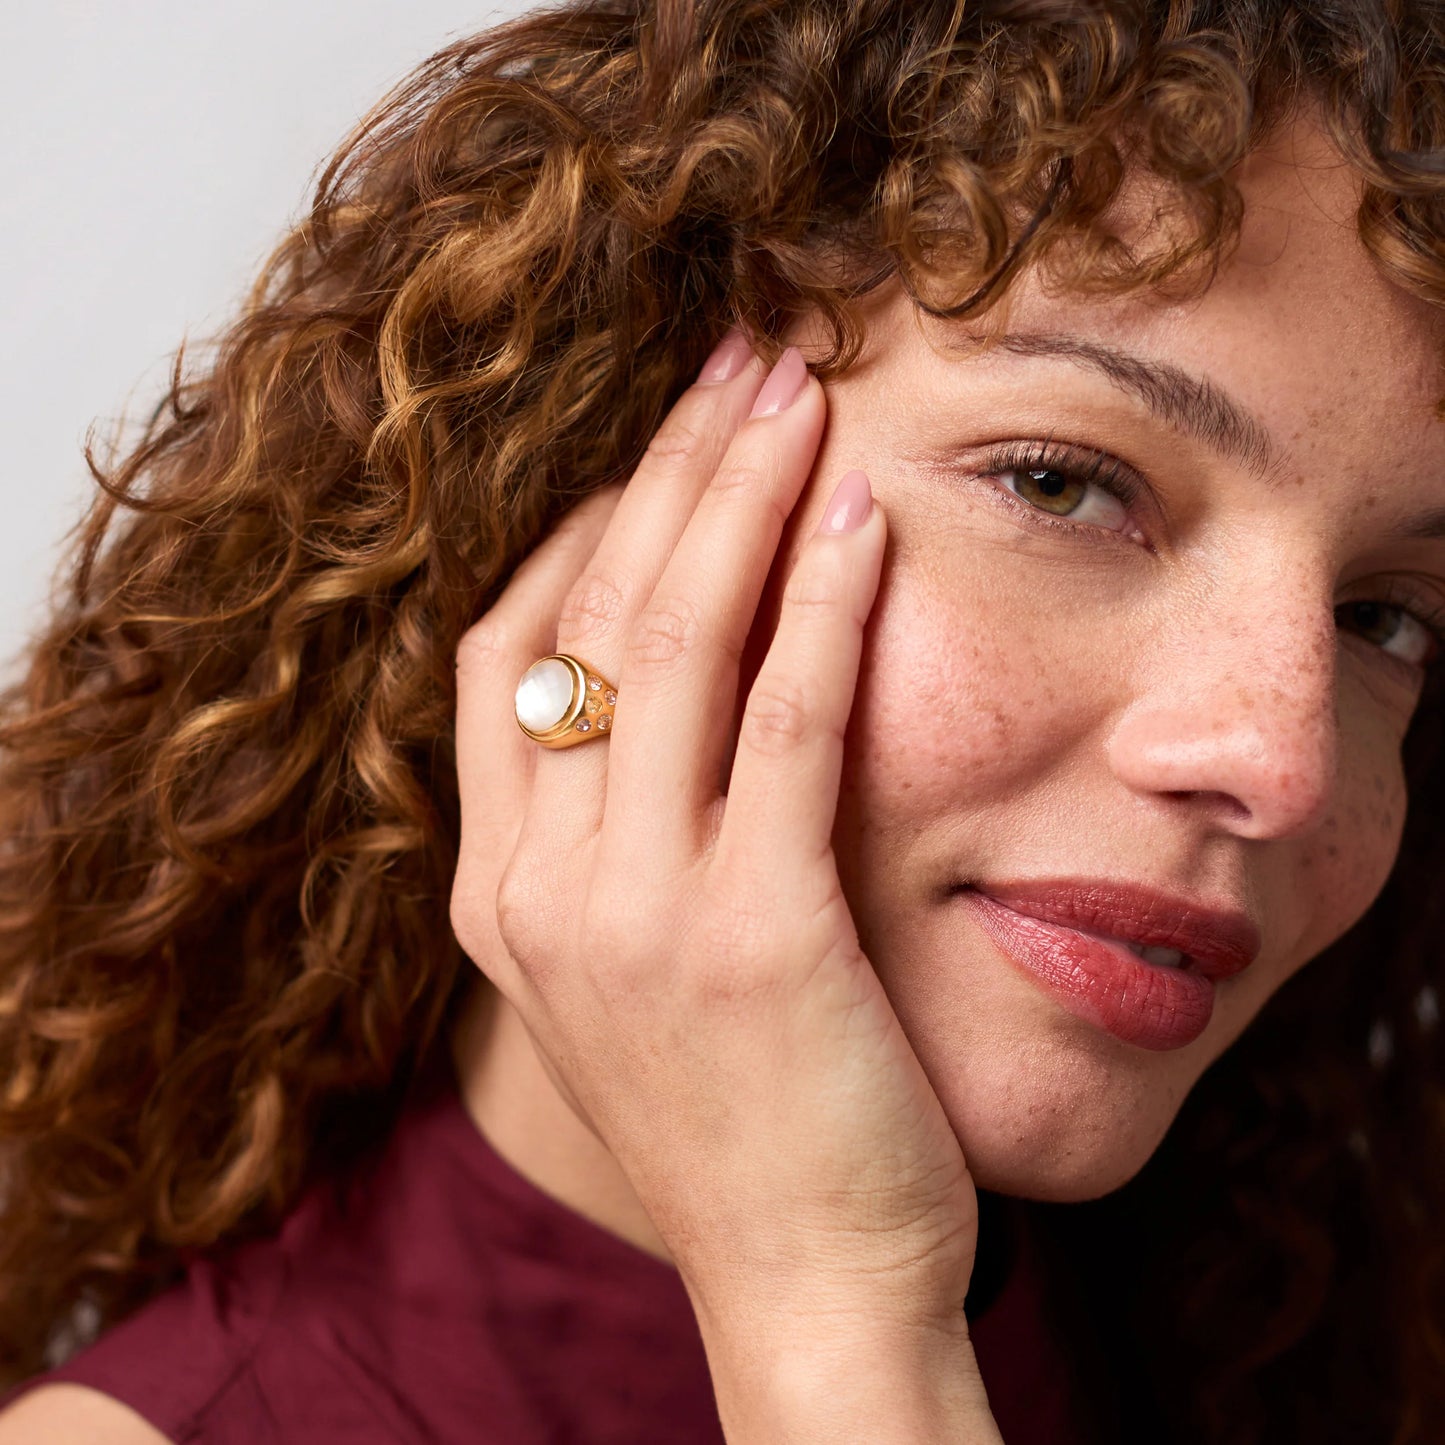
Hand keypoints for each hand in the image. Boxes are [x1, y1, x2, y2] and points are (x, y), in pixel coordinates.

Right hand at [451, 337, 996, 1439]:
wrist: (802, 1282)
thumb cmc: (732, 1120)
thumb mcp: (623, 973)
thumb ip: (603, 840)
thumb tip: (649, 688)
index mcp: (498, 894)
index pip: (505, 655)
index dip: (576, 530)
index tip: (656, 452)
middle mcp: (541, 889)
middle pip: (588, 618)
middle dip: (666, 469)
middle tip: (738, 361)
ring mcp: (637, 911)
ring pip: (672, 644)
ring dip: (738, 497)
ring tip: (797, 390)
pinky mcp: (756, 932)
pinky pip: (788, 723)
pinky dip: (822, 605)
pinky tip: (861, 515)